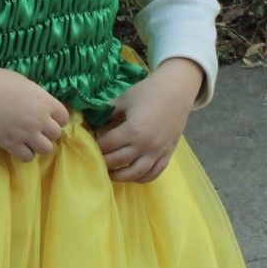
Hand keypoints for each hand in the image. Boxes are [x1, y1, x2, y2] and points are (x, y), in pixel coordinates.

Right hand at [0, 67, 70, 162]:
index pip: (64, 118)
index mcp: (44, 101)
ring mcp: (26, 133)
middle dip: (47, 132)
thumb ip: (37, 96)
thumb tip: (41, 105)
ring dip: (38, 145)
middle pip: (56, 135)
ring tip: (28, 139)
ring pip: (46, 149)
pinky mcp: (11, 144)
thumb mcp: (23, 83)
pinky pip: (28, 157)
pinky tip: (18, 145)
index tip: (47, 118)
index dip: (57, 119)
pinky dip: (25, 153)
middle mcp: (39, 119)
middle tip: (35, 129)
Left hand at [92, 58, 203, 183]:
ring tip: (110, 172)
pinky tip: (131, 175)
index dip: (96, 146)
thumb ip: (107, 112)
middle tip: (95, 159)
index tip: (89, 145)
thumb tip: (92, 122)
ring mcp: (157, 152)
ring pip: (135, 174)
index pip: (107, 145)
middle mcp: (145, 145)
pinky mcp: (167, 154)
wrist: (177, 89)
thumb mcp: (124, 98)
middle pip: (117, 161)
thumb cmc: (149, 91)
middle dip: (103, 162)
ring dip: (120, 176)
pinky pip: (154, 173)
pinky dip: (141, 178)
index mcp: (132, 131)